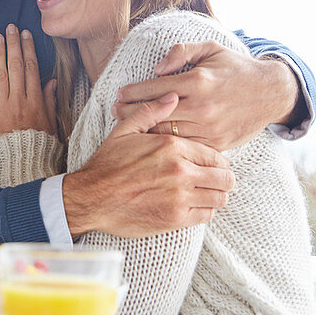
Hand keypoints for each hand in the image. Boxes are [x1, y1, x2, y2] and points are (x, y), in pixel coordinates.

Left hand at [0, 24, 56, 144]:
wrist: (22, 166)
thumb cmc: (39, 146)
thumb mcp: (51, 123)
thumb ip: (49, 101)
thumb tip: (51, 81)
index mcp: (36, 101)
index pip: (32, 69)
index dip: (28, 50)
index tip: (25, 35)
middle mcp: (19, 101)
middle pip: (16, 67)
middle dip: (13, 45)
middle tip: (10, 28)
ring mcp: (3, 108)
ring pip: (0, 76)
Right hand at [63, 93, 234, 238]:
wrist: (91, 198)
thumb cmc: (107, 165)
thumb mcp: (124, 131)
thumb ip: (151, 112)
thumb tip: (173, 96)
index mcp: (171, 147)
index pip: (216, 155)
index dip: (217, 161)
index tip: (211, 165)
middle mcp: (180, 171)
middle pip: (225, 178)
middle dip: (222, 179)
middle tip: (212, 180)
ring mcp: (180, 197)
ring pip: (220, 198)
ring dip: (215, 195)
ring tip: (204, 193)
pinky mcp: (176, 218)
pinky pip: (207, 215)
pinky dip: (204, 211)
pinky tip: (192, 206)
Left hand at [112, 41, 300, 150]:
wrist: (271, 93)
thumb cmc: (236, 68)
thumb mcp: (211, 49)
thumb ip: (181, 51)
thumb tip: (156, 67)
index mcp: (198, 81)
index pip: (154, 88)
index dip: (132, 92)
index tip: (119, 93)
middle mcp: (202, 106)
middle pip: (155, 112)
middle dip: (130, 112)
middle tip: (113, 111)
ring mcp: (210, 127)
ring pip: (167, 132)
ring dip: (143, 130)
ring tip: (126, 127)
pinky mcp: (217, 143)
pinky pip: (185, 146)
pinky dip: (166, 143)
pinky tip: (151, 140)